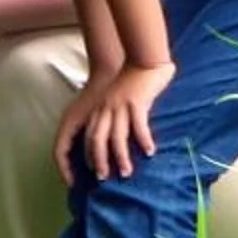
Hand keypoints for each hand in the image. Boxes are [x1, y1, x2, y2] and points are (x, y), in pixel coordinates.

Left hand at [55, 60, 173, 184]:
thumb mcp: (117, 98)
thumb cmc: (133, 80)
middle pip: (98, 140)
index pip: (89, 135)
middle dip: (99, 160)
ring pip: (117, 137)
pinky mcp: (136, 102)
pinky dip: (143, 140)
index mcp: (101, 108)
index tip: (90, 170)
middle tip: (103, 178)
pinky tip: (149, 152)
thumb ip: (115, 115)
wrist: (144, 59)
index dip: (87, 153)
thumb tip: (119, 137)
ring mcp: (120, 106)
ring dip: (121, 157)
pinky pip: (139, 126)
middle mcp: (107, 109)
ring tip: (126, 172)